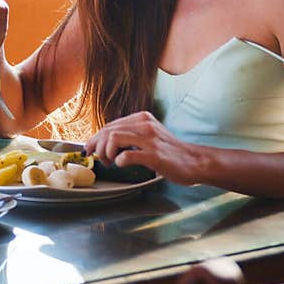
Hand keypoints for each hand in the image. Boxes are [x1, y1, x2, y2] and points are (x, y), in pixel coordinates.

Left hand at [84, 111, 202, 184]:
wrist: (194, 161)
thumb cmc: (170, 152)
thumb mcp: (150, 136)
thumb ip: (132, 135)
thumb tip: (105, 142)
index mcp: (142, 118)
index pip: (110, 125)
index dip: (95, 138)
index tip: (89, 149)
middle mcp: (145, 125)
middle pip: (108, 130)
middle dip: (97, 146)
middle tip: (99, 159)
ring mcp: (150, 139)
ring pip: (113, 138)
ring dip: (106, 153)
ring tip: (110, 162)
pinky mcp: (154, 155)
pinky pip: (127, 155)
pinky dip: (119, 161)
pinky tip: (121, 165)